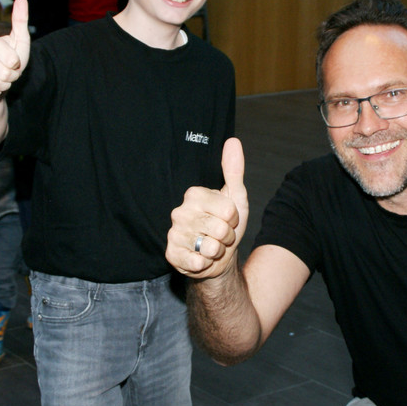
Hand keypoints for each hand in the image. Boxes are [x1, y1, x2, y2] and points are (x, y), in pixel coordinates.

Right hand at [0, 0, 30, 97]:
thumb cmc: (12, 59)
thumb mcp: (21, 41)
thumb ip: (20, 21)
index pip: (12, 61)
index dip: (17, 65)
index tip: (14, 62)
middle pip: (4, 74)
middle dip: (12, 77)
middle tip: (8, 72)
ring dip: (4, 85)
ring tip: (2, 79)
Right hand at [167, 138, 248, 278]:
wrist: (216, 256)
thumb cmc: (226, 224)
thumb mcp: (235, 197)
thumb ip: (233, 170)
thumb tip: (233, 141)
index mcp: (194, 195)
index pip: (228, 211)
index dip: (233, 220)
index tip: (227, 219)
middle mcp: (180, 212)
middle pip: (221, 230)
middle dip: (227, 237)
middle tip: (219, 235)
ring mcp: (174, 233)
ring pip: (210, 248)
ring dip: (217, 252)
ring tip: (210, 246)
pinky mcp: (171, 254)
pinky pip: (196, 262)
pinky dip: (205, 264)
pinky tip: (200, 258)